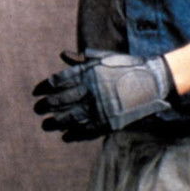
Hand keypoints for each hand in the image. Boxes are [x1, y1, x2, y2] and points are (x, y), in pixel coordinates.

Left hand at [32, 50, 172, 141]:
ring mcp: (100, 108)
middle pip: (60, 100)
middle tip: (37, 109)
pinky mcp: (110, 122)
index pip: (57, 81)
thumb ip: (81, 59)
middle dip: (46, 105)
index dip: (44, 87)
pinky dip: (74, 134)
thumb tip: (62, 54)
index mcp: (86, 74)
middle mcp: (90, 91)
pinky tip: (64, 136)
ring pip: (70, 118)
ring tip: (45, 125)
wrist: (153, 80)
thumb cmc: (126, 66)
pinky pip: (88, 130)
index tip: (36, 92)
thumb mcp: (102, 58)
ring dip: (55, 123)